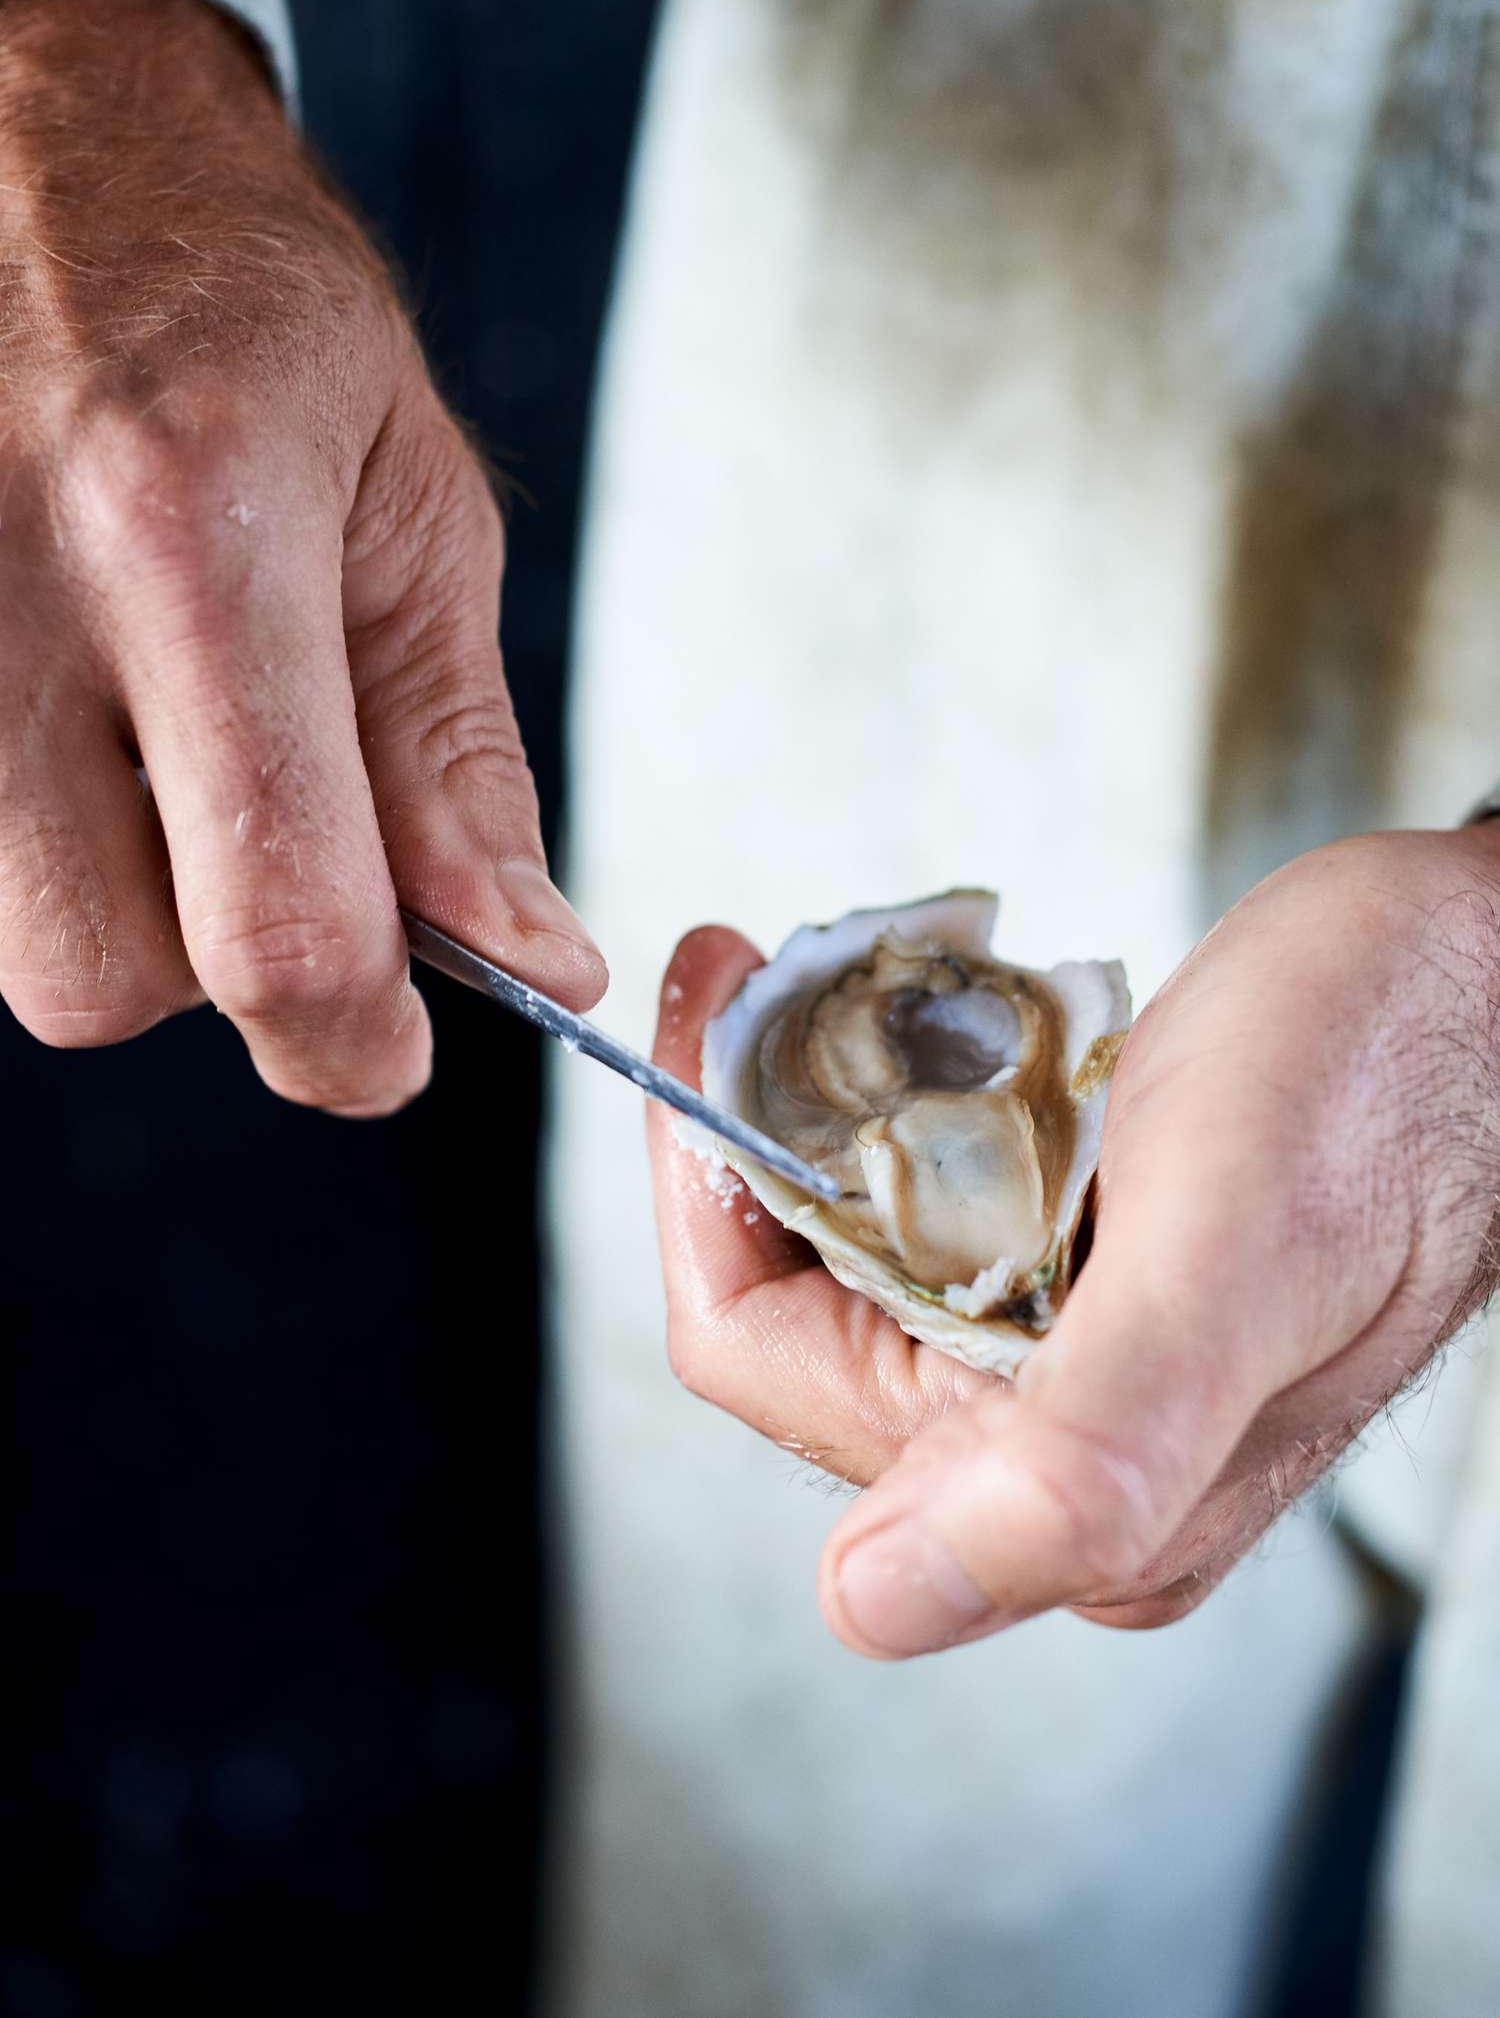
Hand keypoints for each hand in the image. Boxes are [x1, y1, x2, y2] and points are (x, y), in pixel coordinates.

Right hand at [0, 0, 603, 1111]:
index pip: (274, 917)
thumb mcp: (410, 504)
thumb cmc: (244, 304)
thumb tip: (525, 962)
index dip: (352, 1040)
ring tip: (168, 728)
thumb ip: (454, 757)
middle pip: (101, 978)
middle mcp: (6, 594)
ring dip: (127, 900)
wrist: (39, 145)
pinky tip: (86, 707)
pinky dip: (48, 835)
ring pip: (17, 940)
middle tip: (280, 836)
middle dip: (220, 967)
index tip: (395, 1048)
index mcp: (188, 535)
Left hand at [648, 829, 1499, 1655]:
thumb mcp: (1236, 1264)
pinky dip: (884, 1095)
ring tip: (802, 978)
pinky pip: (920, 1191)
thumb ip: (1084, 1455)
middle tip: (742, 975)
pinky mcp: (1080, 1260)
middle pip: (794, 1297)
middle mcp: (1054, 1448)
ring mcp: (1061, 1350)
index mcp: (1076, 1498)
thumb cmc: (1388, 1090)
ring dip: (807, 1105)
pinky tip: (901, 1014)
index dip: (709, 1206)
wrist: (1485, 982)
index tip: (701, 1039)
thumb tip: (878, 1605)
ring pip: (847, 1234)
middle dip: (749, 1131)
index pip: (777, 1369)